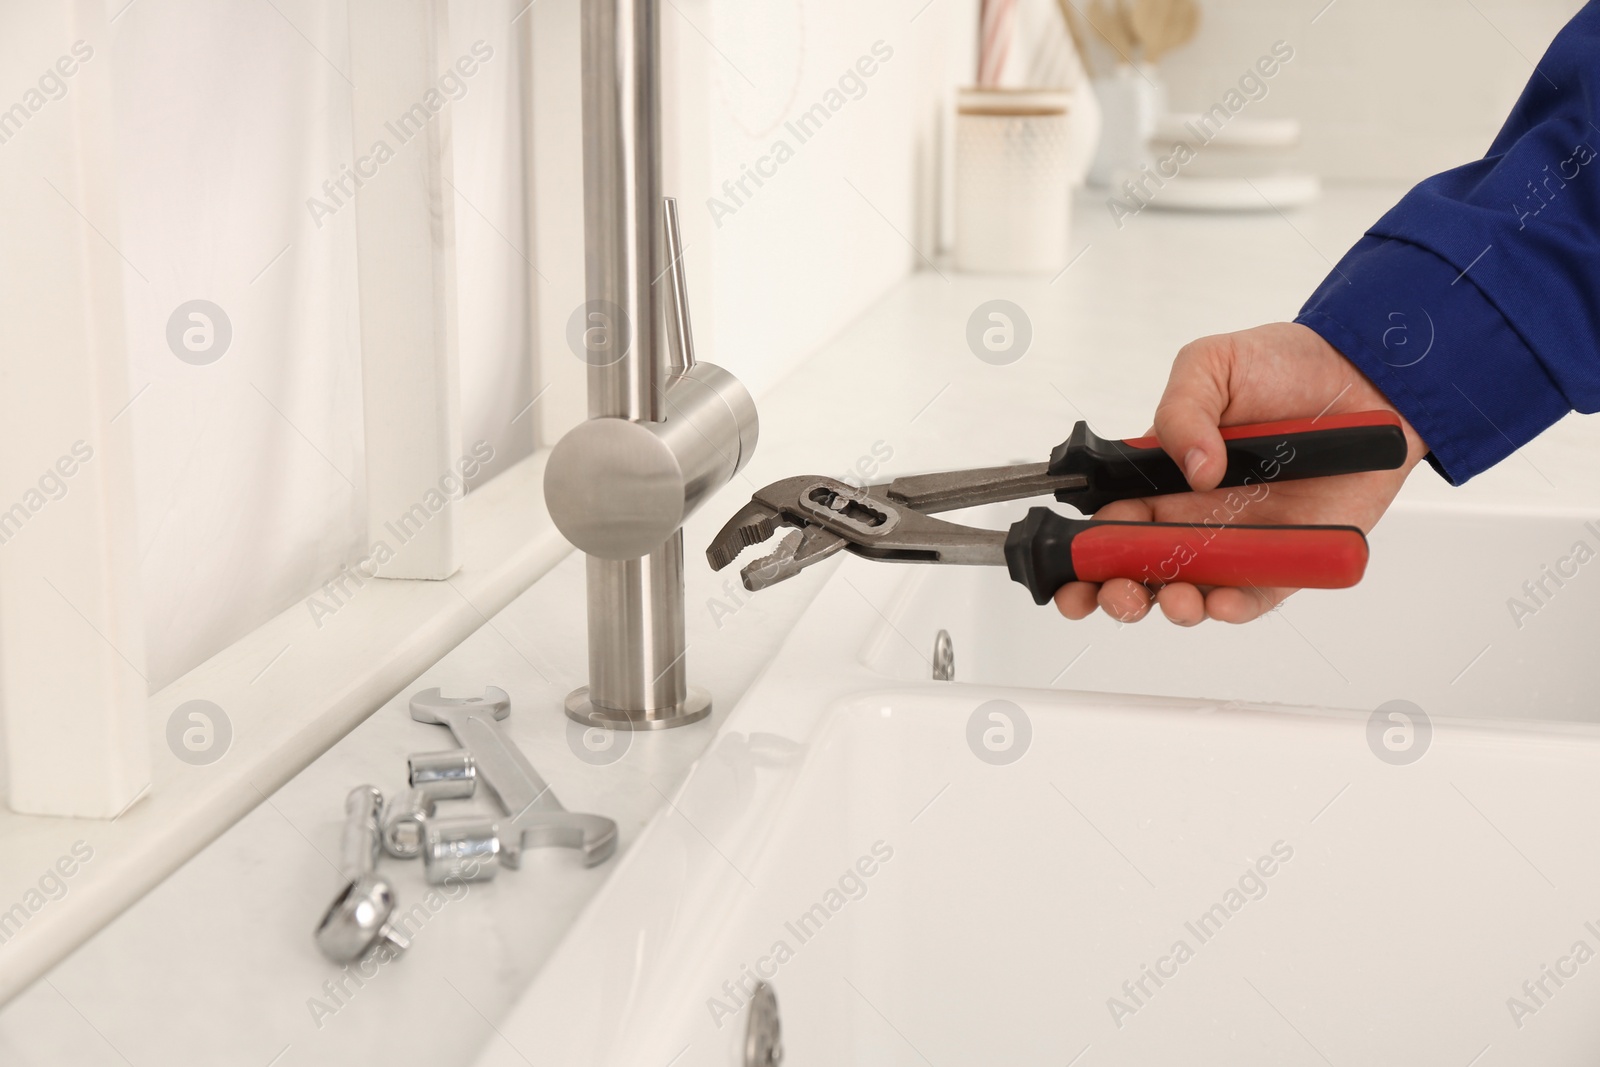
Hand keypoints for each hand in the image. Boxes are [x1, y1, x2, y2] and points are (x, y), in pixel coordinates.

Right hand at [1054, 322, 1429, 624]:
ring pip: (1190, 593)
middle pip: (1140, 570)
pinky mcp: (1289, 558)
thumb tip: (1192, 470)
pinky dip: (1234, 607)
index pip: (1112, 523)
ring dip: (1171, 607)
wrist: (1367, 378)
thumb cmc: (1287, 366)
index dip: (1086, 552)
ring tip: (1173, 600)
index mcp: (1163, 478)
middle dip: (1117, 593)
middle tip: (1117, 593)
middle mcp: (1194, 517)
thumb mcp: (1214, 364)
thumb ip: (1182, 410)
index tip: (1072, 567)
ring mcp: (1239, 541)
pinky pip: (1255, 595)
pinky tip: (1220, 601)